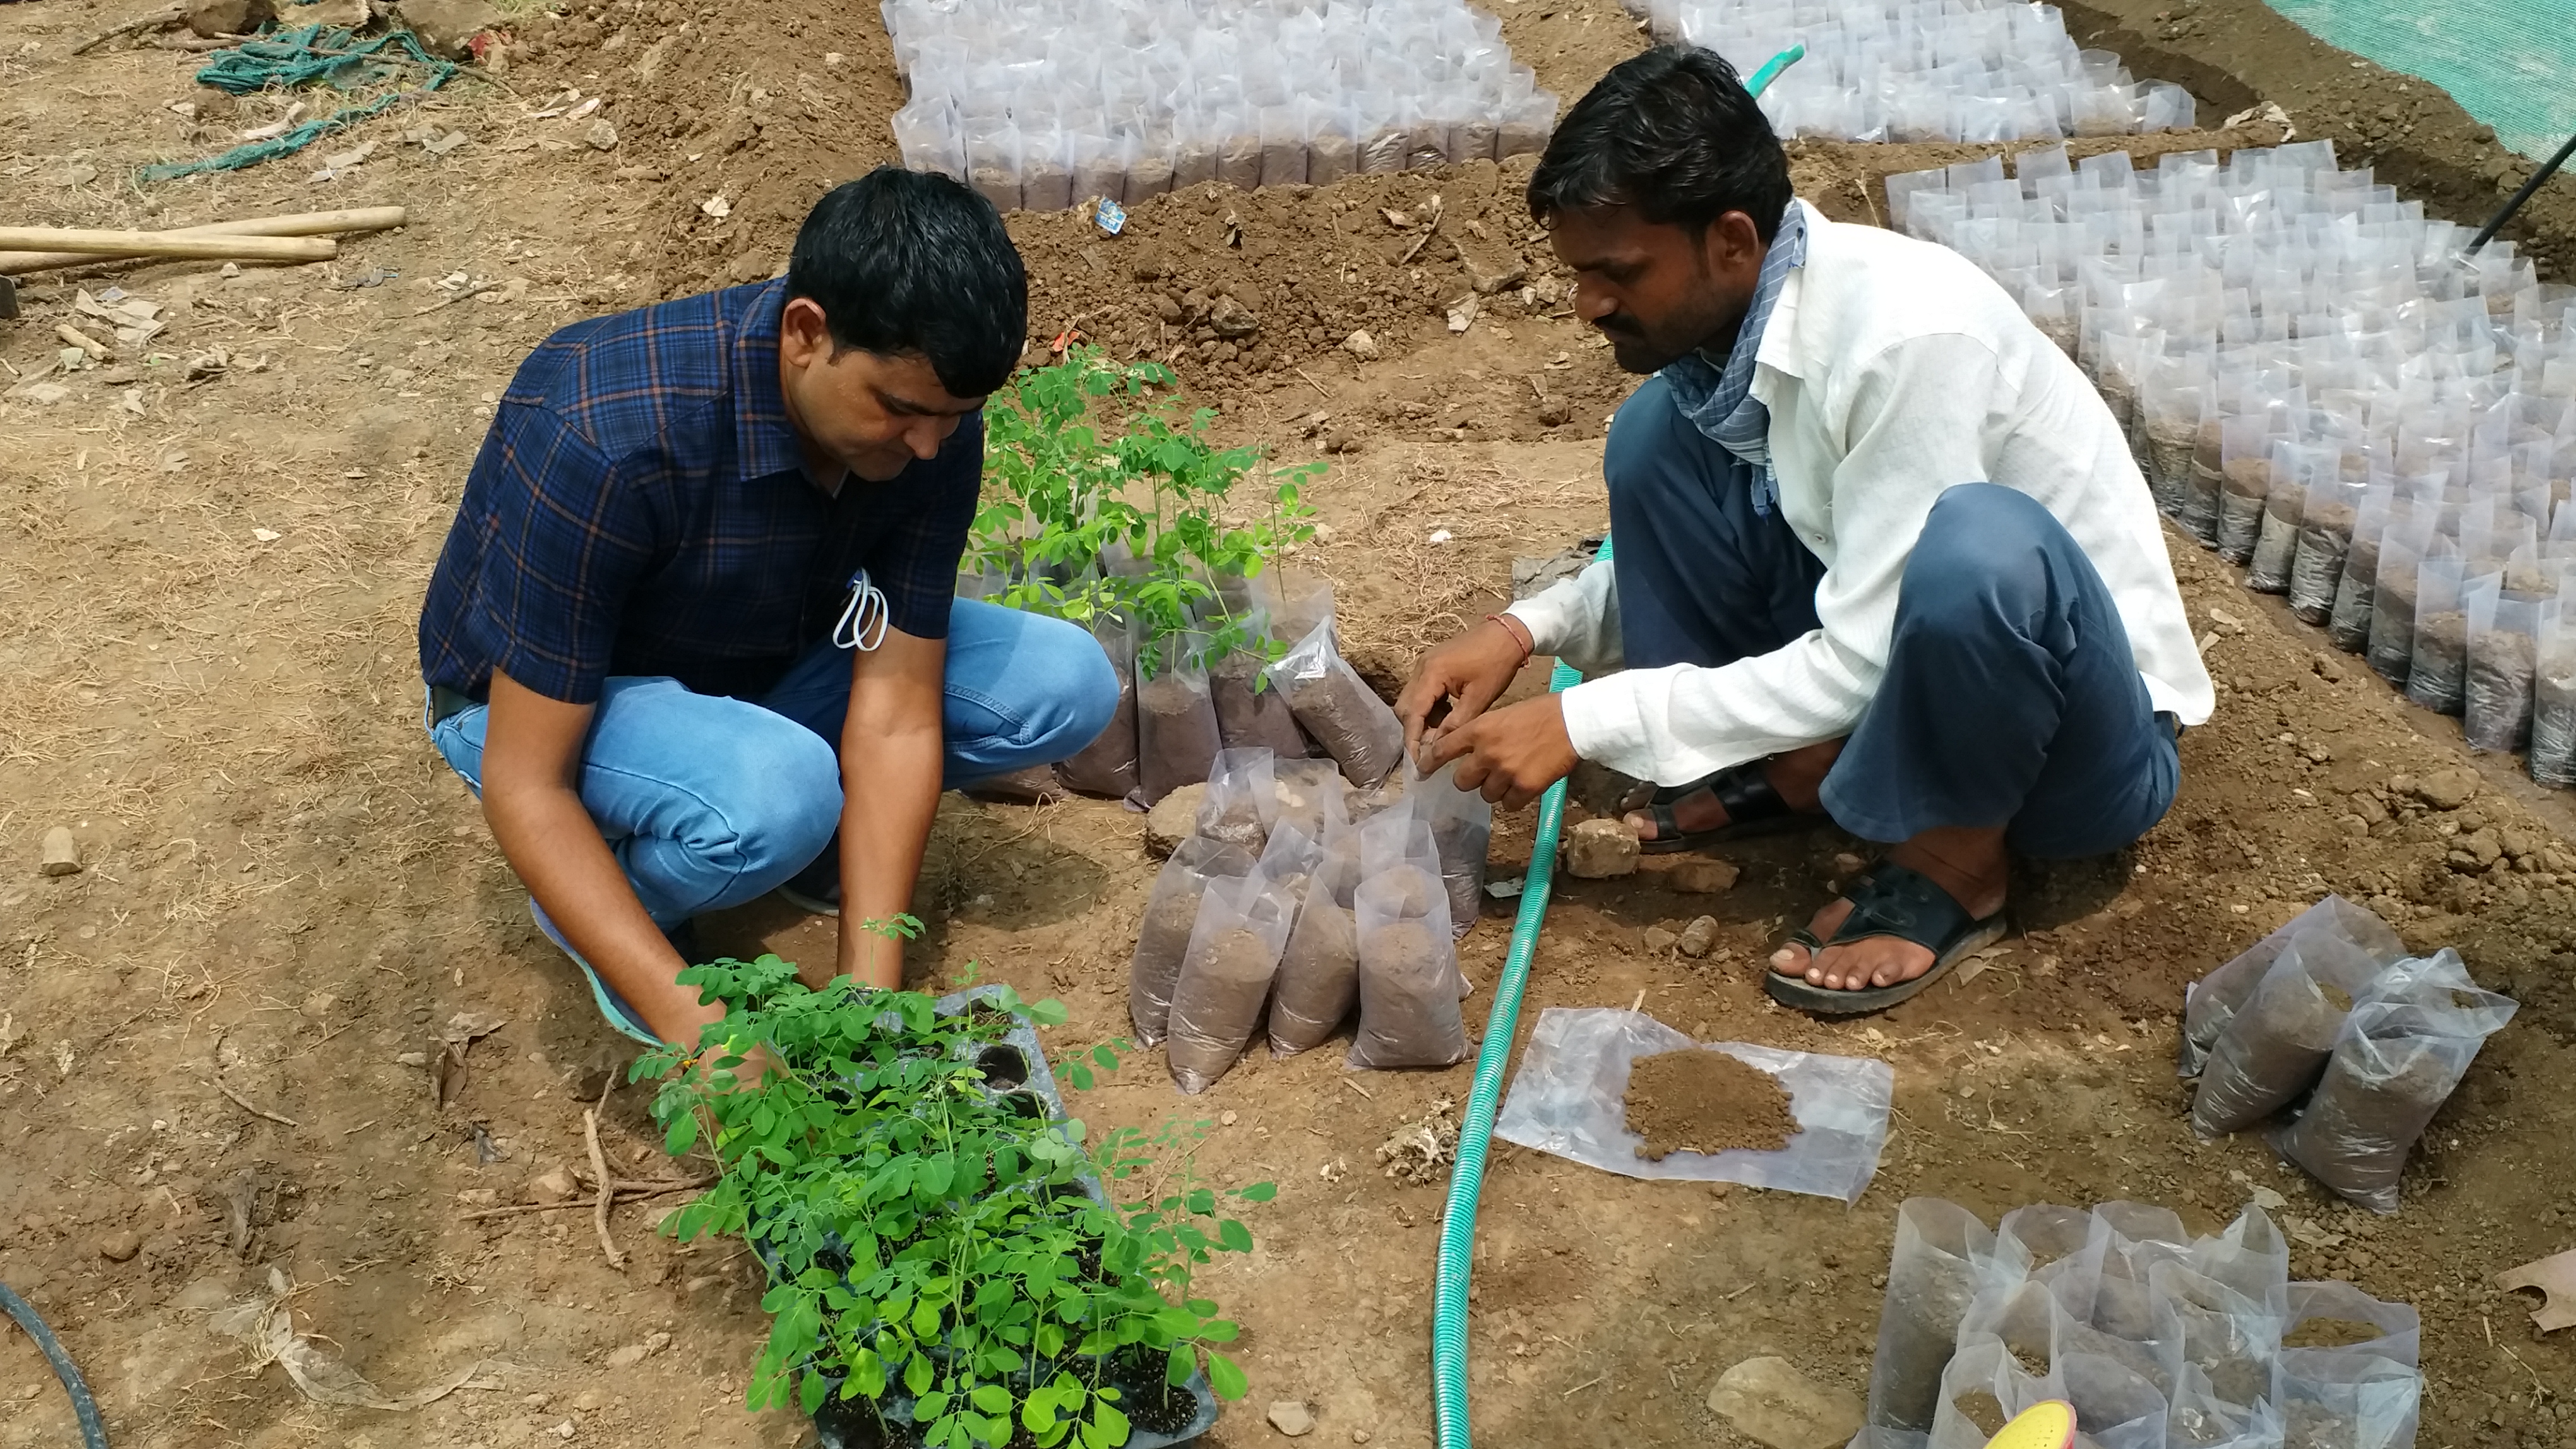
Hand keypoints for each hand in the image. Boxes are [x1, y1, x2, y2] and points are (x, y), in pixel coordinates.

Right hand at [1396, 617, 1529, 761]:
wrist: (1508, 633)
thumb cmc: (1497, 664)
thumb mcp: (1479, 698)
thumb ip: (1455, 724)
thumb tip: (1437, 748)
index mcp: (1432, 673)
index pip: (1412, 713)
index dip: (1412, 740)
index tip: (1418, 763)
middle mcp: (1421, 667)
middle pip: (1405, 707)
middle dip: (1415, 731)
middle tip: (1431, 750)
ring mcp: (1425, 664)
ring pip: (1411, 701)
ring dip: (1423, 721)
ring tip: (1442, 735)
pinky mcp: (1432, 664)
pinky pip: (1422, 692)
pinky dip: (1430, 709)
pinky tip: (1447, 718)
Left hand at [1422, 694, 1578, 808]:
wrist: (1572, 722)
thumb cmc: (1539, 713)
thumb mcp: (1502, 714)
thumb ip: (1481, 735)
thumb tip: (1465, 755)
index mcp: (1479, 730)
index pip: (1442, 750)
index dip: (1430, 763)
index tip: (1422, 771)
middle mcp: (1487, 752)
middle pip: (1461, 781)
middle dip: (1471, 779)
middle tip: (1485, 773)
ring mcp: (1505, 772)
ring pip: (1485, 795)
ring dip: (1495, 789)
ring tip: (1512, 775)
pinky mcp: (1524, 788)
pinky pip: (1508, 805)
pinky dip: (1514, 799)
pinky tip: (1525, 785)